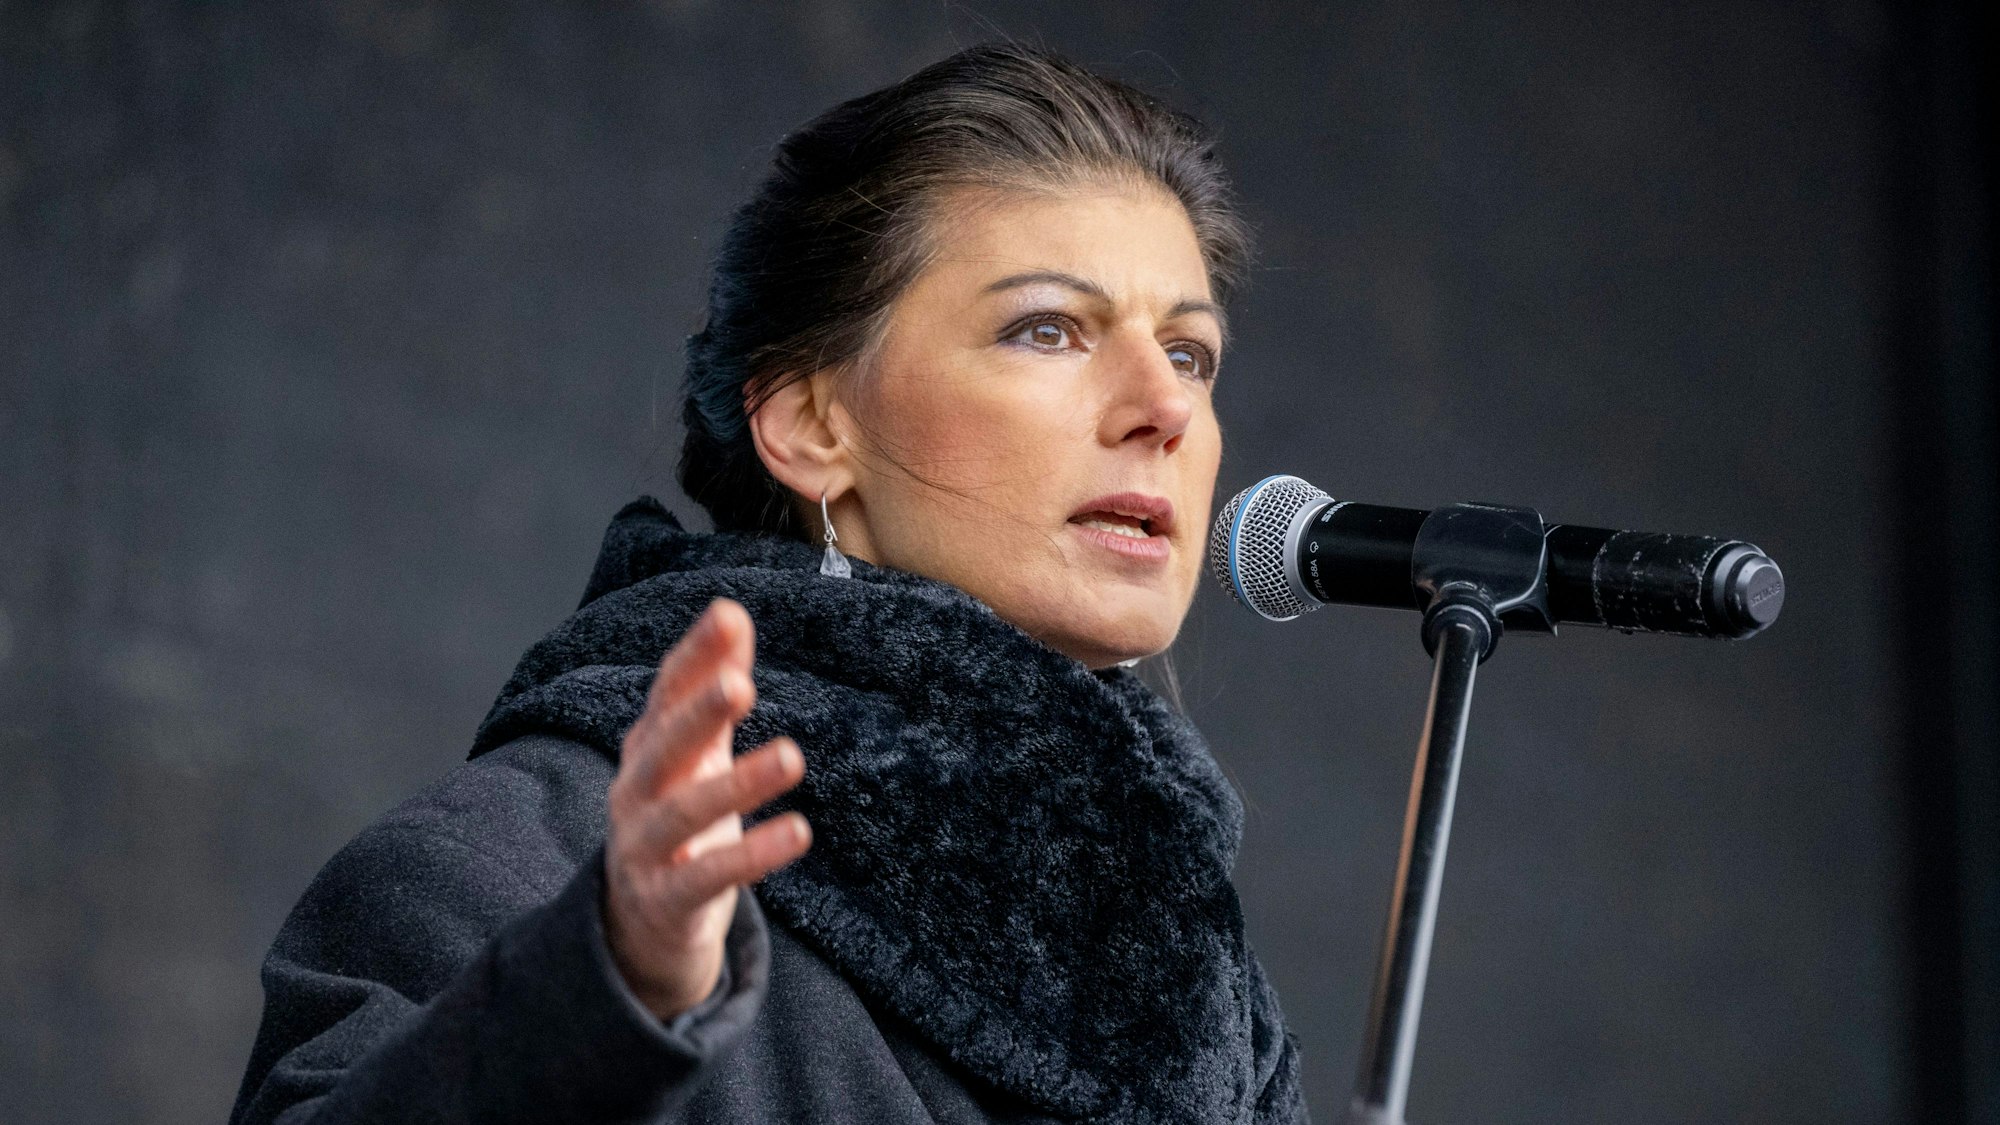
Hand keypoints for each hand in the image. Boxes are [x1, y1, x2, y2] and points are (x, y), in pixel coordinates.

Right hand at [602, 598, 810, 1019]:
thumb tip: (732, 611)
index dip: (695, 656)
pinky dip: (752, 855)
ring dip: (738, 784)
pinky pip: (708, 876)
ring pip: (685, 813)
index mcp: (647, 747)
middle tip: (740, 684)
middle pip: (663, 747)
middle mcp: (636, 791)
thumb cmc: (676, 815)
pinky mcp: (667, 898)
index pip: (665, 692)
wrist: (639, 923)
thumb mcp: (696, 751)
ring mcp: (644, 847)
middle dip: (697, 714)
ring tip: (792, 757)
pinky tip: (798, 831)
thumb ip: (713, 685)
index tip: (728, 616)